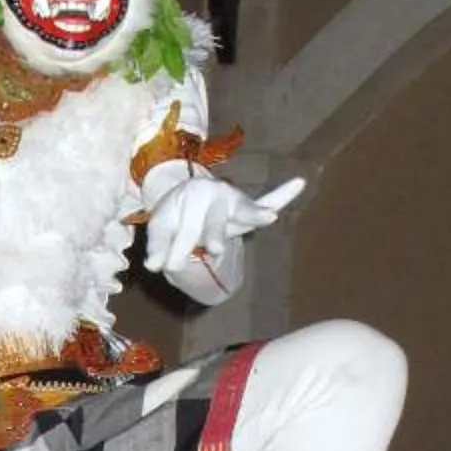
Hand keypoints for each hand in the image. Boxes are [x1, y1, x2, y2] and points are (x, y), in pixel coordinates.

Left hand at [141, 168, 304, 285]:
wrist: (188, 193)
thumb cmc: (176, 214)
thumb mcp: (162, 227)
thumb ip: (159, 246)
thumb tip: (152, 266)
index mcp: (186, 198)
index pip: (181, 228)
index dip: (171, 248)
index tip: (161, 267)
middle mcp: (211, 194)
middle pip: (212, 222)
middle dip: (213, 235)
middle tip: (215, 250)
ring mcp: (232, 201)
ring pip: (242, 212)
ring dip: (253, 216)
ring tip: (268, 217)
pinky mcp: (247, 207)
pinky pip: (268, 200)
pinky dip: (283, 195)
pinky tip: (298, 183)